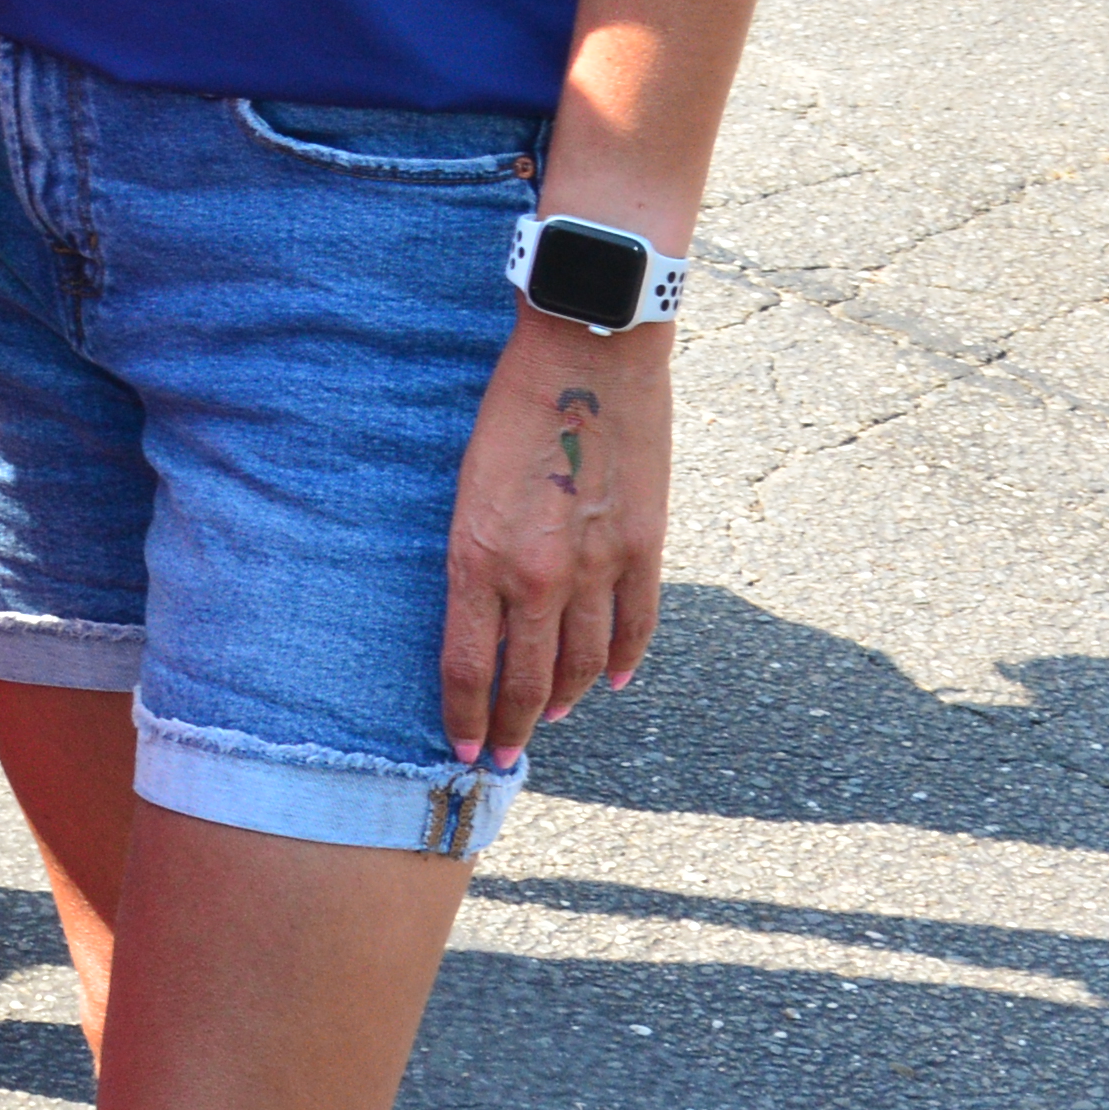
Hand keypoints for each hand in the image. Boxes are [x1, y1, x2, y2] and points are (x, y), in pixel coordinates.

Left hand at [440, 313, 670, 766]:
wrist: (585, 351)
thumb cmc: (511, 407)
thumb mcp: (467, 485)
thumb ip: (474, 555)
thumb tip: (481, 614)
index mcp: (477, 556)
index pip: (468, 668)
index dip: (466, 718)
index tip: (464, 749)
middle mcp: (537, 575)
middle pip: (526, 681)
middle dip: (512, 728)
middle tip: (503, 758)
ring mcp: (597, 566)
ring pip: (582, 664)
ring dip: (564, 700)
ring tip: (550, 719)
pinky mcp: (644, 548)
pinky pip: (634, 627)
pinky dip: (621, 662)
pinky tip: (607, 682)